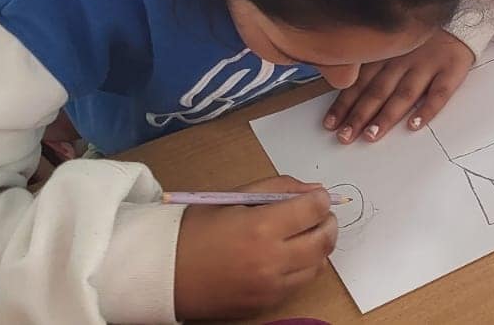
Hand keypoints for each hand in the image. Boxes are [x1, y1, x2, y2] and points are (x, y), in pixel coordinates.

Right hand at [172, 175, 335, 319]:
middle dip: (328, 222)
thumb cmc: (195, 230)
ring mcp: (270, 287)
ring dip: (319, 247)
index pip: (313, 210)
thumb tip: (315, 191)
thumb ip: (277, 188)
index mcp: (260, 228)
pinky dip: (303, 268)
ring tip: (306, 235)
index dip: (321, 200)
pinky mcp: (266, 304)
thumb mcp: (233, 197)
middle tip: (321, 215)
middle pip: (323, 240)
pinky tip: (290, 257)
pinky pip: (299, 285)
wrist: (164, 274)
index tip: (318, 197)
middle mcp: (270, 260)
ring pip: (318, 265)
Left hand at [323, 30, 472, 142]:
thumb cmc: (424, 34)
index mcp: (386, 53)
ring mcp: (427, 65)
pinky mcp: (451, 69)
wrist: (463, 15)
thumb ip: (372, 60)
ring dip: (386, 116)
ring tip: (372, 135)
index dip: (344, 104)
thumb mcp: (393, 38)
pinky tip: (414, 125)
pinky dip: (427, 109)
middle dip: (359, 115)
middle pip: (378, 91)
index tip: (330, 124)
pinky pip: (439, 92)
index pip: (360, 82)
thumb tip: (342, 83)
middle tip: (345, 136)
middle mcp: (403, 60)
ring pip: (403, 94)